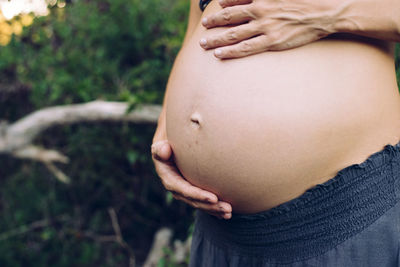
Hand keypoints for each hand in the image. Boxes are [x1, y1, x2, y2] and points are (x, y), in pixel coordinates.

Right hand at [151, 140, 231, 218]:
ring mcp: (185, 192)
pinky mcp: (193, 191)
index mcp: (169, 179)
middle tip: (227, 209)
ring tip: (229, 213)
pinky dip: (214, 208)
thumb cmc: (168, 142)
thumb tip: (164, 150)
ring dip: (215, 210)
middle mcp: (177, 189)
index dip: (198, 195)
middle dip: (210, 207)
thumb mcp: (161, 144)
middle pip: (195, 201)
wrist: (170, 145)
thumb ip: (160, 148)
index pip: (184, 190)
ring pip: (201, 204)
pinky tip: (226, 213)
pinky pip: (204, 202)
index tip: (214, 198)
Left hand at [200, 0, 337, 58]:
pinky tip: (219, 54)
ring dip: (216, 39)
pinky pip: (246, 48)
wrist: (325, 11)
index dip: (224, 5)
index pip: (236, 0)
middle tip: (203, 26)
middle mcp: (260, 10)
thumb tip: (243, 0)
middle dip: (214, 22)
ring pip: (233, 34)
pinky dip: (230, 51)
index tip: (215, 9)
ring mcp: (265, 27)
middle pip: (230, 18)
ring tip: (204, 44)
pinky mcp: (272, 42)